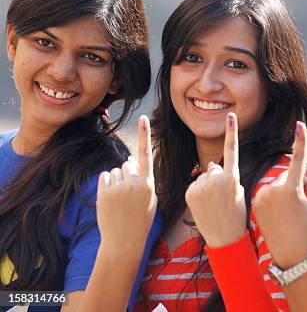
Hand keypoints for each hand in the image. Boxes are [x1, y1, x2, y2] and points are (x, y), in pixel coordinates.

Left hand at [97, 115, 156, 257]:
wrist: (124, 241)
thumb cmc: (141, 220)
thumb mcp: (150, 199)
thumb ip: (143, 179)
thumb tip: (130, 162)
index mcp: (149, 184)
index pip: (147, 154)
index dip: (145, 135)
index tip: (143, 118)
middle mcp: (134, 183)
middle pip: (129, 164)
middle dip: (128, 174)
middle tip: (130, 194)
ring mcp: (118, 187)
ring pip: (116, 171)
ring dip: (117, 181)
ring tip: (121, 201)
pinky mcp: (104, 191)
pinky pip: (105, 177)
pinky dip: (107, 185)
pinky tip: (111, 199)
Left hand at [185, 112, 245, 247]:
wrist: (224, 237)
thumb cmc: (235, 215)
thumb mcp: (238, 192)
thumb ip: (226, 176)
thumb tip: (210, 166)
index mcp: (233, 178)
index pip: (232, 150)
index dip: (232, 131)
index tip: (231, 116)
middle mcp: (217, 179)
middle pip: (213, 168)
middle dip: (216, 178)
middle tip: (222, 199)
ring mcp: (202, 186)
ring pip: (203, 177)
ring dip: (206, 187)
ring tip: (212, 205)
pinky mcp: (190, 192)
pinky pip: (194, 185)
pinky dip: (197, 193)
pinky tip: (203, 206)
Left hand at [252, 121, 306, 268]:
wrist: (287, 252)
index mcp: (292, 190)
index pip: (299, 159)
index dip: (301, 141)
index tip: (300, 124)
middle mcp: (274, 190)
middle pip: (289, 174)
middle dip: (299, 182)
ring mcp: (262, 195)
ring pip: (278, 182)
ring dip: (286, 189)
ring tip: (293, 209)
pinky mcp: (255, 201)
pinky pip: (268, 190)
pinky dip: (275, 196)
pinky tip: (280, 212)